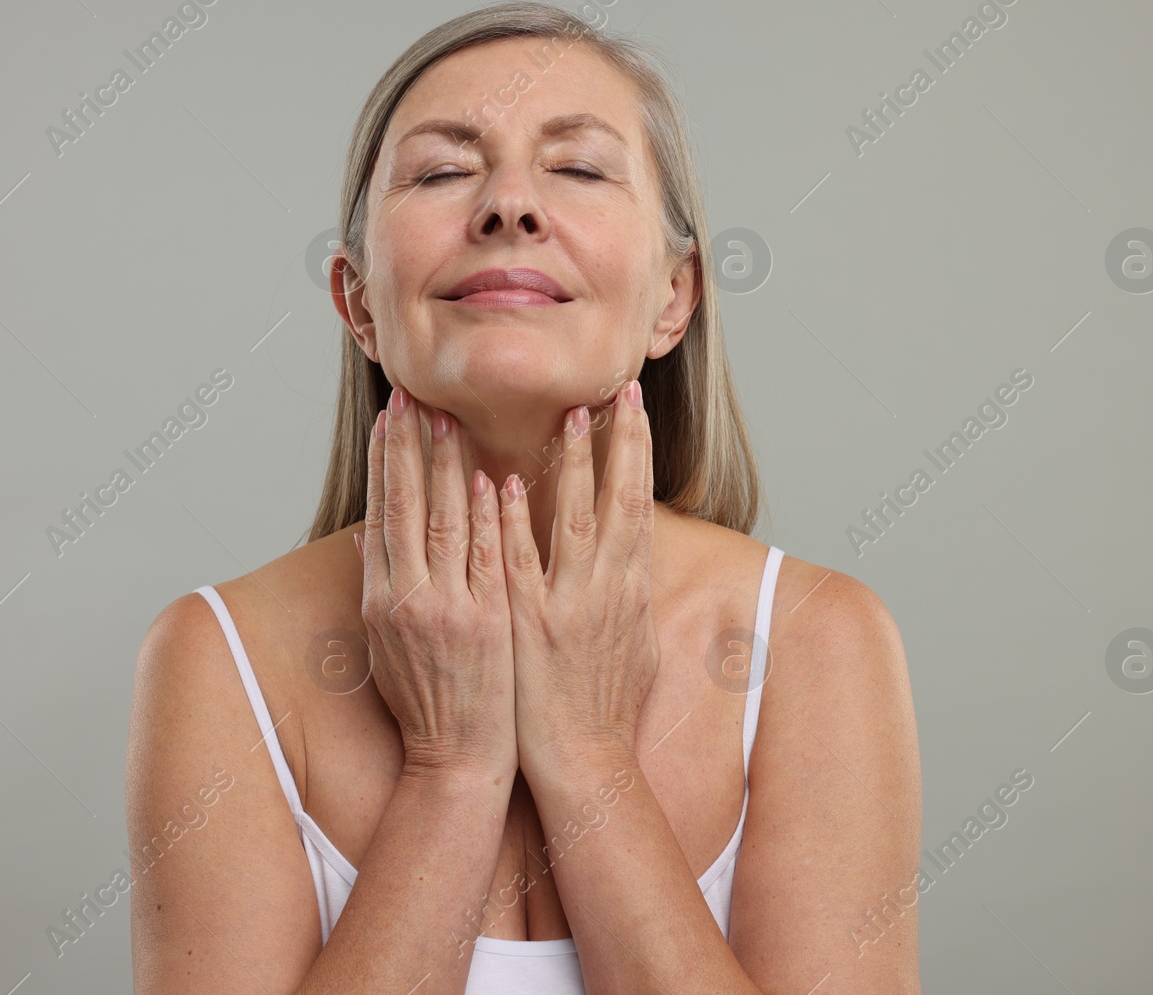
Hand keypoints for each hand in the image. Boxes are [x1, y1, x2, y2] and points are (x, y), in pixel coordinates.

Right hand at [356, 386, 516, 781]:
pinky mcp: (487, 623)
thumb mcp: (386, 647)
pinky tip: (486, 478)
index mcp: (381, 599)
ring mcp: (448, 610)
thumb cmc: (427, 705)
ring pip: (444, 523)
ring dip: (445, 466)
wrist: (459, 761)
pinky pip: (486, 558)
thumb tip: (367, 540)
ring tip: (447, 416)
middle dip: (408, 447)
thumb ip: (379, 588)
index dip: (386, 463)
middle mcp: (407, 599)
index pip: (382, 514)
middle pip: (406, 507)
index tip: (389, 418)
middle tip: (412, 396)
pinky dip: (484, 517)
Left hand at [498, 379, 658, 787]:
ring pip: (577, 519)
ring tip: (570, 413)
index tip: (634, 409)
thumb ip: (630, 597)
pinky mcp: (531, 624)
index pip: (641, 505)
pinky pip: (521, 563)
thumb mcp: (635, 646)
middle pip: (622, 500)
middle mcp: (608, 590)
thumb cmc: (605, 711)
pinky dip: (518, 523)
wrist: (586, 763)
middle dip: (623, 441)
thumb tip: (633, 561)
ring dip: (574, 463)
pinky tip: (511, 485)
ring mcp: (570, 605)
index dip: (639, 453)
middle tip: (619, 390)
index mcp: (632, 590)